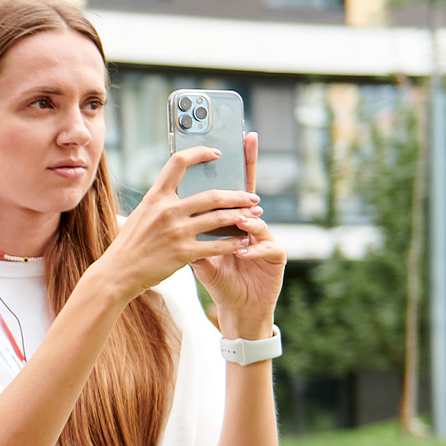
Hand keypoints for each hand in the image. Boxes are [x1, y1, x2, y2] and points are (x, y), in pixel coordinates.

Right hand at [99, 148, 264, 298]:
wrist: (118, 272)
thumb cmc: (131, 244)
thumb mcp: (142, 214)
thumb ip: (162, 202)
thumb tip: (183, 192)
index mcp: (155, 197)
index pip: (178, 162)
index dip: (200, 153)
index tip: (216, 153)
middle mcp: (167, 210)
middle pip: (212, 195)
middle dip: (237, 196)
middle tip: (252, 197)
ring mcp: (176, 231)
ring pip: (219, 218)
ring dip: (241, 216)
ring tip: (254, 216)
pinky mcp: (183, 252)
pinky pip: (216, 245)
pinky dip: (233, 243)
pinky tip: (242, 241)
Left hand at [191, 132, 287, 336]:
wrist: (239, 308)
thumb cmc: (220, 279)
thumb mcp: (200, 255)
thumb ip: (189, 234)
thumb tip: (169, 211)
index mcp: (232, 220)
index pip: (234, 186)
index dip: (241, 162)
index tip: (243, 137)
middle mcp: (252, 224)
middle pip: (249, 195)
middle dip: (246, 180)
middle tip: (245, 159)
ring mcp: (266, 238)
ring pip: (258, 222)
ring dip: (246, 220)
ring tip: (239, 219)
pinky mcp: (276, 257)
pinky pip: (267, 247)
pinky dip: (254, 248)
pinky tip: (244, 252)